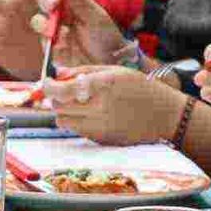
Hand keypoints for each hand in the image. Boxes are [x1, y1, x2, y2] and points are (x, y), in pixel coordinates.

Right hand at [30, 0, 127, 69]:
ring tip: (58, 22)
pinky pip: (41, 37)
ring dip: (44, 17)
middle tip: (55, 3)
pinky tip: (58, 37)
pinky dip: (46, 33)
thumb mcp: (95, 16)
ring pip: (37, 18)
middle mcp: (59, 12)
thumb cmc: (105, 37)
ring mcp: (52, 30)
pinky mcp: (49, 47)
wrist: (110, 64)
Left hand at [40, 65, 187, 145]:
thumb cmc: (141, 88)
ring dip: (64, 112)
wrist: (165, 115)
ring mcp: (100, 127)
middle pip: (58, 107)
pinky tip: (92, 114)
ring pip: (63, 121)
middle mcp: (99, 108)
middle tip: (63, 91)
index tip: (46, 83)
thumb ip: (84, 71)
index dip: (48, 86)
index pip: (61, 90)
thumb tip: (58, 73)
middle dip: (56, 98)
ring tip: (78, 104)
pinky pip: (77, 131)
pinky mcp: (101, 139)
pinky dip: (77, 122)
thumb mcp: (114, 71)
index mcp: (102, 86)